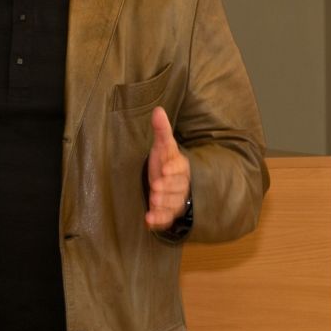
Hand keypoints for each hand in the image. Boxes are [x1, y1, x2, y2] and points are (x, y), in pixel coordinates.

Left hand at [144, 106, 189, 230]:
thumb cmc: (164, 162)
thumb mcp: (162, 146)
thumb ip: (161, 131)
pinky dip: (159, 219)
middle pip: (178, 187)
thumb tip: (158, 110)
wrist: (166, 182)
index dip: (173, 169)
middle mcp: (181, 185)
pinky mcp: (169, 212)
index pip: (181, 168)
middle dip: (167, 188)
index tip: (164, 169)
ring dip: (164, 204)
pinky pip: (166, 218)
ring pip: (174, 203)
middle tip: (156, 188)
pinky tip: (149, 220)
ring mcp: (176, 200)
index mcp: (181, 167)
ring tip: (153, 201)